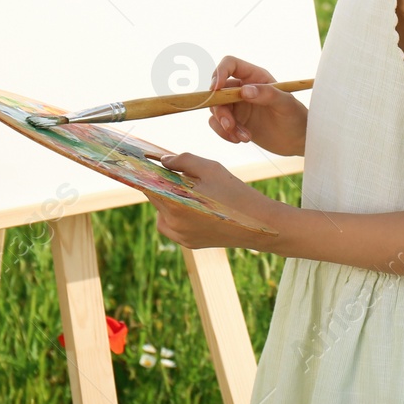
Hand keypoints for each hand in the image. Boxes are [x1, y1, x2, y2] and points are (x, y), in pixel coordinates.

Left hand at [145, 152, 286, 250]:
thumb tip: (164, 160)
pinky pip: (173, 225)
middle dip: (163, 184)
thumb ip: (183, 160)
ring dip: (170, 200)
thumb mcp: (210, 168)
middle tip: (181, 174)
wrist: (258, 224)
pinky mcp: (189, 244)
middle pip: (155, 198)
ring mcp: (180, 236)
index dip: (146, 172)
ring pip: (163, 212)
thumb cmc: (235, 192)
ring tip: (193, 191)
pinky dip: (177, 214)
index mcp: (174, 204)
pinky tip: (197, 205)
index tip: (146, 162)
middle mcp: (172, 224)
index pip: (147, 185)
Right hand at [205, 56, 308, 156]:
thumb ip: (267, 94)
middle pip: (218, 91)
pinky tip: (241, 140)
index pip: (230, 64)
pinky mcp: (235, 121)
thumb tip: (244, 91)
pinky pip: (218, 124)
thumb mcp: (286, 104)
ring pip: (216, 109)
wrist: (298, 141)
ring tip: (244, 137)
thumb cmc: (297, 117)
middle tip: (230, 126)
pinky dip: (225, 133)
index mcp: (256, 77)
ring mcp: (238, 105)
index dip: (219, 72)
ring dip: (224, 125)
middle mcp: (243, 88)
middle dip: (220, 110)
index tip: (216, 89)